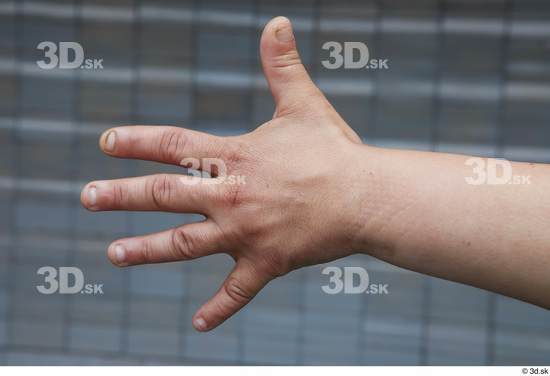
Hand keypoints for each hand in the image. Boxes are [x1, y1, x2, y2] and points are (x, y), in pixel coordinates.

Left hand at [81, 17, 373, 330]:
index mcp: (235, 157)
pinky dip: (218, 308)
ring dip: (146, 250)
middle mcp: (231, 196)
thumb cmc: (333, 150)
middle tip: (89, 198)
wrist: (366, 196)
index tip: (106, 144)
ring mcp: (246, 233)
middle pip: (164, 196)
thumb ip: (281, 64)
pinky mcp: (266, 262)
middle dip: (121, 197)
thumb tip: (275, 21)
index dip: (136, 142)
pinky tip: (199, 326)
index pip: (172, 146)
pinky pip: (237, 290)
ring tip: (113, 255)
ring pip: (185, 244)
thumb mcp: (302, 102)